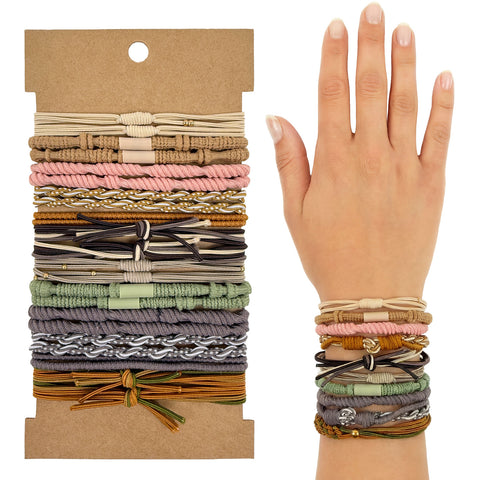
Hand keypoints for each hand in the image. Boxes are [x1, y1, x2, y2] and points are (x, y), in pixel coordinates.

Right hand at [266, 2, 453, 300]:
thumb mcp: (295, 212)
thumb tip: (276, 118)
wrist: (372, 296)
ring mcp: (406, 170)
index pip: (332, 97)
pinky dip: (445, 106)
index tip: (335, 28)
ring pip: (407, 105)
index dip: (333, 59)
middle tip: (372, 12)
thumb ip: (289, 161)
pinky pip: (441, 137)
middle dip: (370, 47)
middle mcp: (371, 159)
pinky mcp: (432, 185)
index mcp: (334, 164)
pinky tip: (446, 77)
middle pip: (371, 90)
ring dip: (407, 64)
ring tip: (404, 31)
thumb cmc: (327, 256)